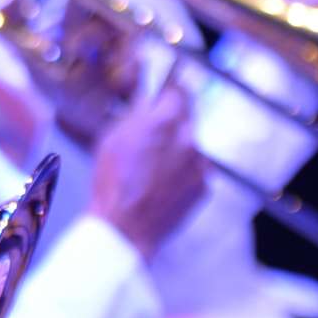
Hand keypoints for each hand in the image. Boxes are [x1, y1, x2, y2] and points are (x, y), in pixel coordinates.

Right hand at [87, 81, 207, 257]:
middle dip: (174, 120)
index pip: (178, 90)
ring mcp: (200, 163)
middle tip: (156, 131)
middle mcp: (189, 138)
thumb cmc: (113, 185)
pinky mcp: (205, 185)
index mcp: (165, 122)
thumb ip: (136, 112)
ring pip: (192, 144)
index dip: (170, 90)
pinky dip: (184, 172)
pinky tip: (162, 183)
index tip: (167, 90)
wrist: (125, 227)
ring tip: (153, 168)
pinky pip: (196, 169)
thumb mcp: (113, 138)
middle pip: (188, 116)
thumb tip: (148, 96)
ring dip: (178, 148)